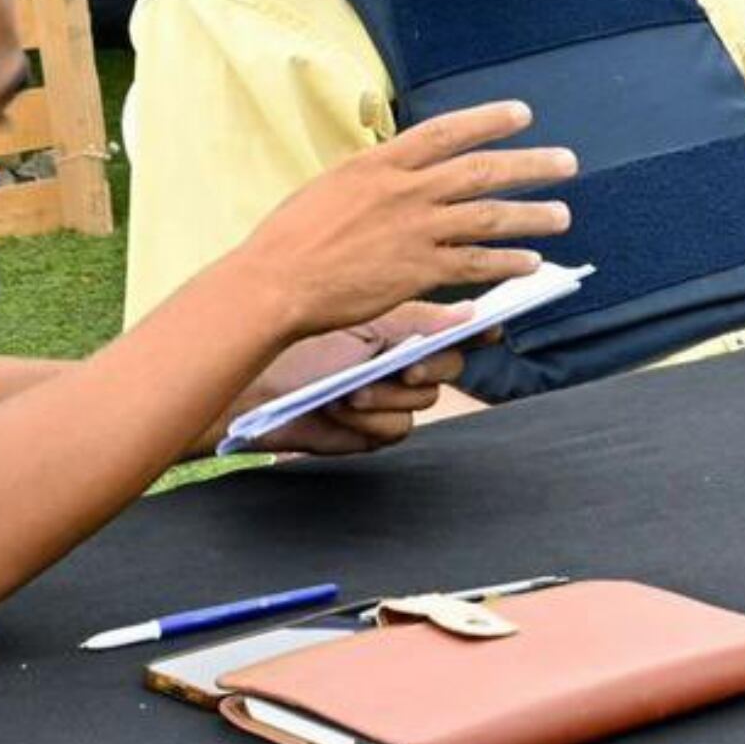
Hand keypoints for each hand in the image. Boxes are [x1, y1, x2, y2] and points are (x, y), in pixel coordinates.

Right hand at [231, 101, 575, 339]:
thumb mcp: (334, 185)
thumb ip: (376, 176)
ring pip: (487, 217)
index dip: (487, 119)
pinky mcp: (417, 271)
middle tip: (568, 162)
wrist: (275, 282)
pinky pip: (474, 264)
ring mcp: (414, 231)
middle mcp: (404, 191)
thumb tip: (403, 170)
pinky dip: (505, 262)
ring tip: (562, 216)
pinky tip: (530, 263)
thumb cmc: (292, 237)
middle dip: (529, 165)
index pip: (445, 132)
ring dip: (530, 215)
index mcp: (380, 163)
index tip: (522, 114)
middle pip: (481, 170)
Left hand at [241, 304, 480, 456]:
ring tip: (350, 390)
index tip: (489, 329)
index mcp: (402, 329)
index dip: (476, 331)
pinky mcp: (371, 433)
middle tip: (406, 367)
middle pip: (447, 367)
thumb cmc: (302, 348)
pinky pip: (395, 430)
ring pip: (421, 403)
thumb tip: (469, 310)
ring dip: (386, 398)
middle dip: (428, 368)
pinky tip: (339, 411)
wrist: (255, 392)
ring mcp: (388, 400)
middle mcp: (401, 363)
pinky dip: (368, 422)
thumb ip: (420, 321)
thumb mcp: (365, 325)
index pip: (453, 329)